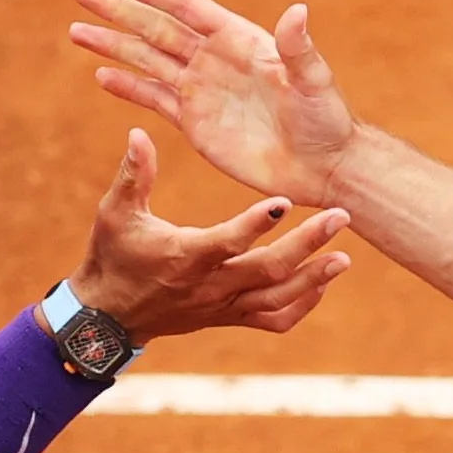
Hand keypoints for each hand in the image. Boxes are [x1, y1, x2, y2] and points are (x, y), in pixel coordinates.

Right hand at [70, 0, 360, 207]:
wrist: (322, 165)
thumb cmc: (325, 119)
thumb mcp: (314, 80)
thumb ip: (298, 48)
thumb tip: (296, 12)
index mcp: (237, 39)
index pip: (185, 7)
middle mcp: (213, 59)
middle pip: (155, 27)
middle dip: (117, 10)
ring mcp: (201, 90)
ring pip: (146, 60)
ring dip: (112, 45)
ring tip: (76, 30)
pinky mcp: (194, 123)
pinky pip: (154, 98)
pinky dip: (128, 87)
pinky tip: (102, 75)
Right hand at [71, 127, 350, 340]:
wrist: (107, 318)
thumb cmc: (111, 258)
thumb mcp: (114, 214)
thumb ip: (133, 174)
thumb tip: (138, 132)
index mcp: (185, 258)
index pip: (228, 242)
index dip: (257, 223)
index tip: (286, 200)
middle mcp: (210, 286)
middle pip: (269, 271)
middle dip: (308, 245)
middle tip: (340, 216)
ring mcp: (222, 306)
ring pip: (278, 300)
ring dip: (314, 279)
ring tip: (345, 256)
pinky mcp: (228, 318)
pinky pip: (273, 320)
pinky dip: (302, 305)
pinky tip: (321, 283)